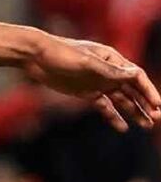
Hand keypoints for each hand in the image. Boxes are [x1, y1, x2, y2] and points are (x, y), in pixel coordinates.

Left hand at [24, 36, 159, 130]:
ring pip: (122, 99)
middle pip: (133, 89)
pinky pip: (104, 106)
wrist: (34, 56)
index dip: (149, 91)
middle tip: (158, 119)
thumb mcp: (86, 62)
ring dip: (135, 111)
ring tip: (147, 126)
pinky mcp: (86, 92)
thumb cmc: (61, 53)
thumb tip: (135, 74)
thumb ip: (110, 71)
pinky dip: (113, 116)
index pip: (137, 76)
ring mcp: (98, 82)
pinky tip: (123, 128)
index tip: (158, 105)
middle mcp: (108, 71)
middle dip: (146, 103)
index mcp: (111, 59)